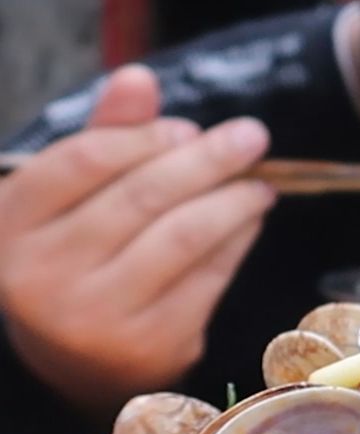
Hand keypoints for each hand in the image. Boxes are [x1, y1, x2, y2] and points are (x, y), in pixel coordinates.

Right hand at [0, 65, 275, 413]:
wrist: (76, 357)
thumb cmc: (79, 251)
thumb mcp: (74, 194)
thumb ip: (107, 134)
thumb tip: (139, 75)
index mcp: (12, 223)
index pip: (85, 160)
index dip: (146, 137)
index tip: (188, 128)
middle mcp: (42, 275)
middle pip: (143, 197)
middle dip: (207, 160)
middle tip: (252, 136)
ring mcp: (95, 317)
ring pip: (183, 238)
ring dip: (233, 201)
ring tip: (261, 183)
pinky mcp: (149, 345)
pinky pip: (209, 278)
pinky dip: (237, 242)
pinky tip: (250, 220)